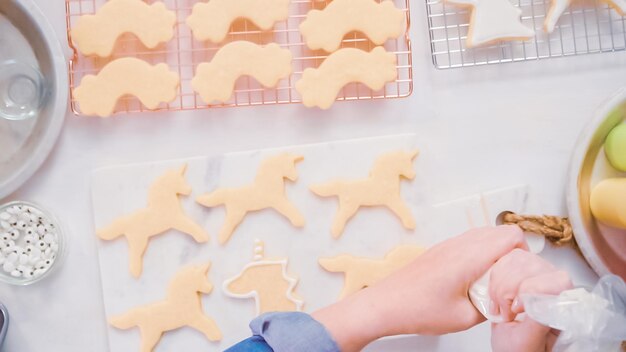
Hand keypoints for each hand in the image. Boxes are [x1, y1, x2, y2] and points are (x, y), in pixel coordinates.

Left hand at [312, 225, 527, 351]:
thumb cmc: (416, 309)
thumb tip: (505, 301)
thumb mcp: (465, 317)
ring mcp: (448, 245)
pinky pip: (469, 243)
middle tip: (508, 279)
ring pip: (484, 235)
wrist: (386, 304)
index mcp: (469, 257)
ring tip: (490, 281)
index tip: (520, 274)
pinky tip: (472, 280)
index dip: (524, 253)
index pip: (511, 235)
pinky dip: (479, 255)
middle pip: (500, 232)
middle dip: (513, 254)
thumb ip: (492, 307)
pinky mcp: (440, 250)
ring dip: (495, 253)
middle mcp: (459, 245)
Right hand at [489, 249, 572, 351]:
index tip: (517, 309)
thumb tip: (541, 290)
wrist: (507, 351)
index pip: (557, 280)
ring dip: (500, 285)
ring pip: (518, 259)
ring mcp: (537, 276)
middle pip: (533, 266)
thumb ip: (538, 316)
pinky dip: (494, 279)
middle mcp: (555, 287)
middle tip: (507, 313)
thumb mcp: (528, 340)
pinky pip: (506, 259)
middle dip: (510, 289)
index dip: (532, 289)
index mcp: (564, 305)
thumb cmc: (519, 351)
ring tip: (502, 307)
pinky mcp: (520, 271)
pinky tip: (497, 297)